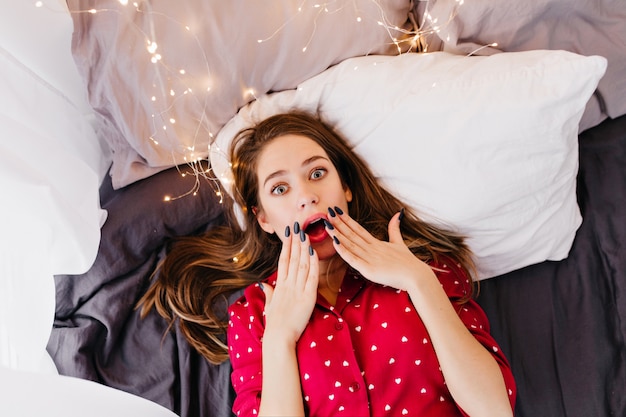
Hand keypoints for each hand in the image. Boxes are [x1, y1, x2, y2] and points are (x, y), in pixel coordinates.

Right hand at [261, 224, 318, 344]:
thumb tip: (264, 284)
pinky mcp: (308, 297)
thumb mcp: (270, 305)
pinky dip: (313, 263)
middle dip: (295, 241)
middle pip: (292, 258)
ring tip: (305, 233)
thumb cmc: (275, 324)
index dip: (286, 246)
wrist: (279, 338)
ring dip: (303, 248)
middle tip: (297, 226)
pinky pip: (311, 277)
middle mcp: (288, 284)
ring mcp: (297, 290)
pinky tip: (313, 252)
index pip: (283, 261)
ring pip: (301, 264)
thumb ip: (269, 293)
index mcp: (280, 285)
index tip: (288, 234)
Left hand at [325, 208, 433, 290]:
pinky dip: (343, 251)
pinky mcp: (369, 269)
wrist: (416, 275)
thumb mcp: (399, 243)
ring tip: (326, 224)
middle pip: (351, 234)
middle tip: (327, 212)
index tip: (337, 211)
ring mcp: (369, 258)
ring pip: (350, 244)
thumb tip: (397, 214)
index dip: (346, 220)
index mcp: (376, 243)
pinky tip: (334, 242)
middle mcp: (371, 248)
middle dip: (338, 223)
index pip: (358, 229)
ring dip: (337, 234)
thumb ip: (394, 229)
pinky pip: (353, 258)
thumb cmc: (408, 262)